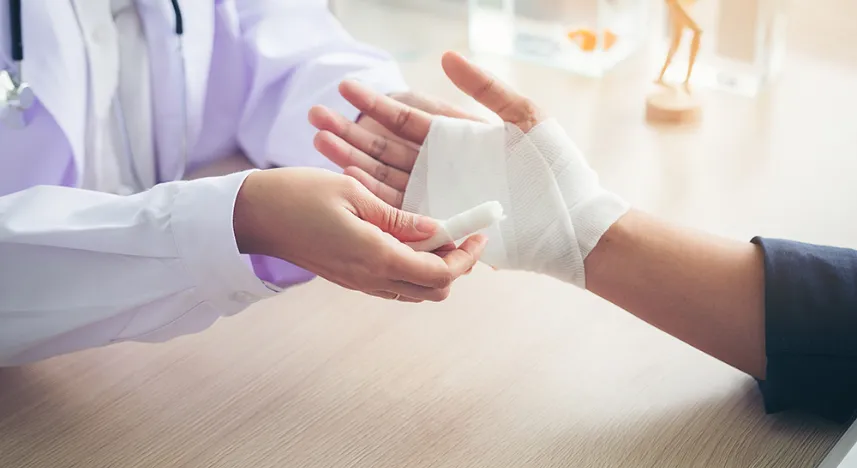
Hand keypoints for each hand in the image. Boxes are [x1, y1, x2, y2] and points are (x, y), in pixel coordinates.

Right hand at [233, 168, 486, 301]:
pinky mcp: (350, 280)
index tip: (478, 232)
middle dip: (456, 266)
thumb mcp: (354, 194)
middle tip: (461, 234)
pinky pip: (394, 286)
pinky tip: (411, 239)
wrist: (253, 216)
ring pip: (414, 291)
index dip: (466, 257)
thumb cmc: (299, 194)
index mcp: (376, 256)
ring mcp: (359, 283)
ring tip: (440, 234)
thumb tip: (436, 230)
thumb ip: (399, 217)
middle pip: (433, 291)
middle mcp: (370, 278)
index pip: (439, 273)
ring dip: (435, 269)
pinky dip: (412, 269)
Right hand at [308, 51, 545, 207]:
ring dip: (351, 159)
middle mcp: (441, 167)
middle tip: (315, 115)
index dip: (376, 103)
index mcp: (457, 139)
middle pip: (387, 146)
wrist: (567, 223)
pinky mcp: (435, 222)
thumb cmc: (553, 170)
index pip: (407, 117)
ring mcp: (435, 195)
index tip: (345, 88)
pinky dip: (370, 194)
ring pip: (384, 175)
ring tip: (318, 140)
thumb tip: (446, 56)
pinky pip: (397, 208)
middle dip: (351, 131)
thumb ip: (486, 89)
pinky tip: (343, 177)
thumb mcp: (526, 120)